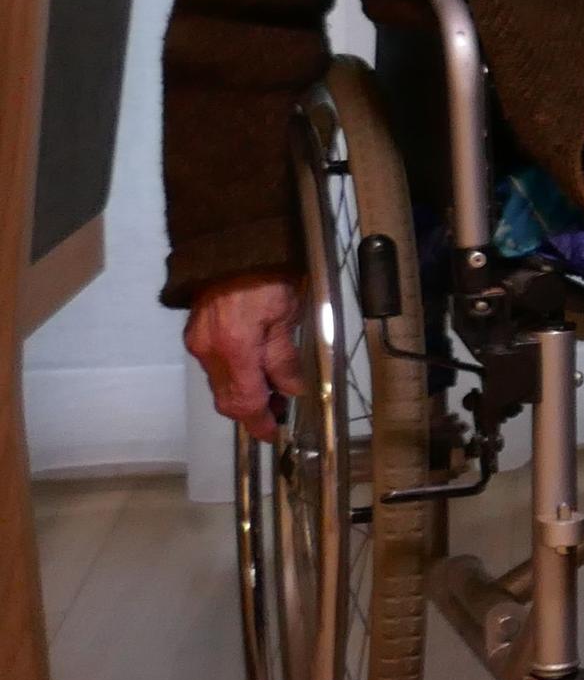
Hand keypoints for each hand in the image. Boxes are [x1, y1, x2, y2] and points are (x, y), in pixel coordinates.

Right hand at [185, 271, 303, 434]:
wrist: (232, 245)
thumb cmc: (268, 277)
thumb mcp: (287, 317)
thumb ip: (284, 359)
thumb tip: (291, 391)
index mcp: (234, 350)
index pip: (244, 402)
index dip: (260, 422)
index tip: (275, 434)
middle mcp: (208, 352)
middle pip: (227, 400)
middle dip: (253, 411)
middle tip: (281, 411)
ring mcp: (198, 343)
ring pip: (220, 385)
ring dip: (245, 393)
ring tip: (275, 390)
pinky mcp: (196, 334)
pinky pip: (215, 367)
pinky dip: (235, 375)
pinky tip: (256, 369)